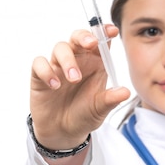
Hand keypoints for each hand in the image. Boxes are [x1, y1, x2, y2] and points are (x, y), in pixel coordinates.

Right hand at [29, 25, 130, 150]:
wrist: (62, 133)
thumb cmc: (83, 115)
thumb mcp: (99, 110)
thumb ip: (110, 100)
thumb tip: (125, 92)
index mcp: (95, 63)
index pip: (100, 41)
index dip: (104, 32)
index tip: (111, 31)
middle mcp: (77, 60)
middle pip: (78, 37)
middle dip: (83, 36)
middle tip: (90, 44)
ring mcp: (58, 66)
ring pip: (60, 48)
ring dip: (68, 60)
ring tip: (74, 79)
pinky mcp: (40, 75)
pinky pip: (39, 63)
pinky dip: (46, 71)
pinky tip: (54, 85)